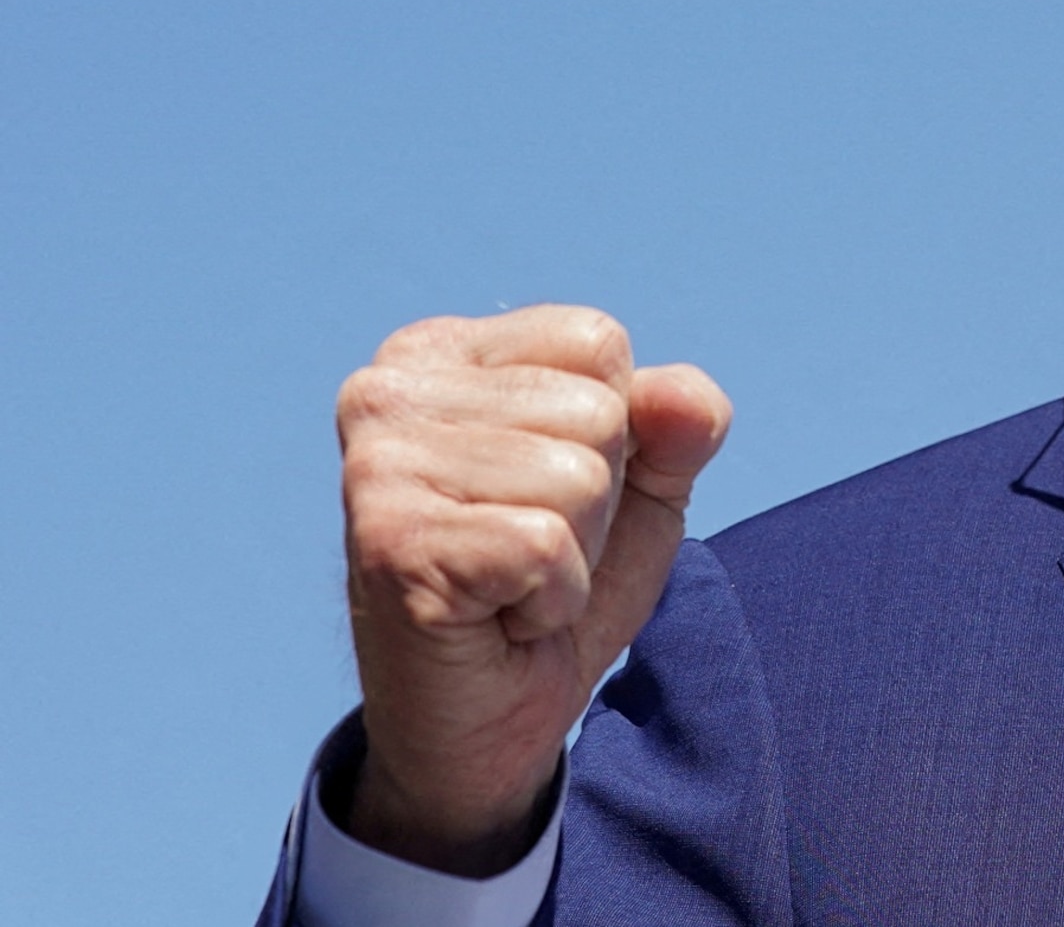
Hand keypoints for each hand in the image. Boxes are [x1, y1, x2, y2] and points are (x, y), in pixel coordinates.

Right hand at [335, 306, 731, 873]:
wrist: (492, 721)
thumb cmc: (556, 579)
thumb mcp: (642, 483)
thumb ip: (679, 420)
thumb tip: (686, 399)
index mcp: (440, 352)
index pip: (598, 342)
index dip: (617, 430)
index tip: (549, 490)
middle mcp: (386, 392)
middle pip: (596, 412)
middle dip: (595, 500)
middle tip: (527, 551)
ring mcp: (377, 467)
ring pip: (578, 478)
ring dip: (571, 555)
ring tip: (509, 582)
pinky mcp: (389, 546)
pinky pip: (545, 547)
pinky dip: (549, 599)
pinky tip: (497, 616)